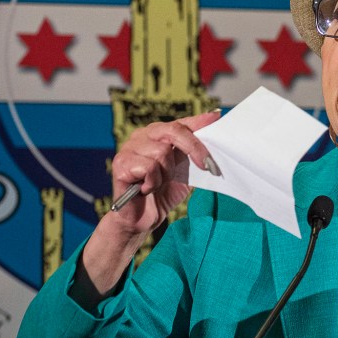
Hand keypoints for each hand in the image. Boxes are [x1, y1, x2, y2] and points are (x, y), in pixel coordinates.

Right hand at [109, 110, 220, 234]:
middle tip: (207, 166)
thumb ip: (195, 153)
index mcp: (158, 134)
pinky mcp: (121, 164)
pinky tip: (145, 189)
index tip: (215, 118)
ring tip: (157, 184)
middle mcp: (142, 136)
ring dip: (166, 174)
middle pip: (173, 131)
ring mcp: (129, 148)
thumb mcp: (185, 171)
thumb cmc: (162, 193)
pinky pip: (149, 167)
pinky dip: (152, 182)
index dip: (198, 121)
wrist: (142, 219)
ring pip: (162, 152)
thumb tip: (213, 134)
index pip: (181, 123)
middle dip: (194, 148)